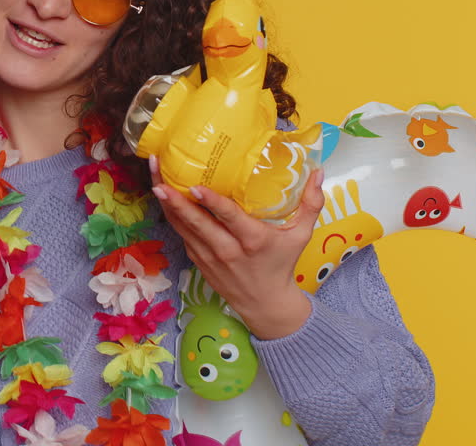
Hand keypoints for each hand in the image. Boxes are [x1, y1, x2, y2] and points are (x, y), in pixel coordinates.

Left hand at [150, 157, 324, 339]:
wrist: (266, 304)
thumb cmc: (282, 264)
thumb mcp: (301, 235)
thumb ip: (311, 204)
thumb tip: (320, 172)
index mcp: (252, 240)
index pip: (228, 218)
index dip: (211, 202)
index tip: (194, 187)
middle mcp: (227, 249)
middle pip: (197, 222)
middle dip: (175, 200)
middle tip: (159, 179)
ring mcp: (209, 257)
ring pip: (183, 227)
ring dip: (167, 205)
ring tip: (154, 179)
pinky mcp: (198, 260)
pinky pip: (182, 235)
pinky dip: (172, 217)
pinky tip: (163, 198)